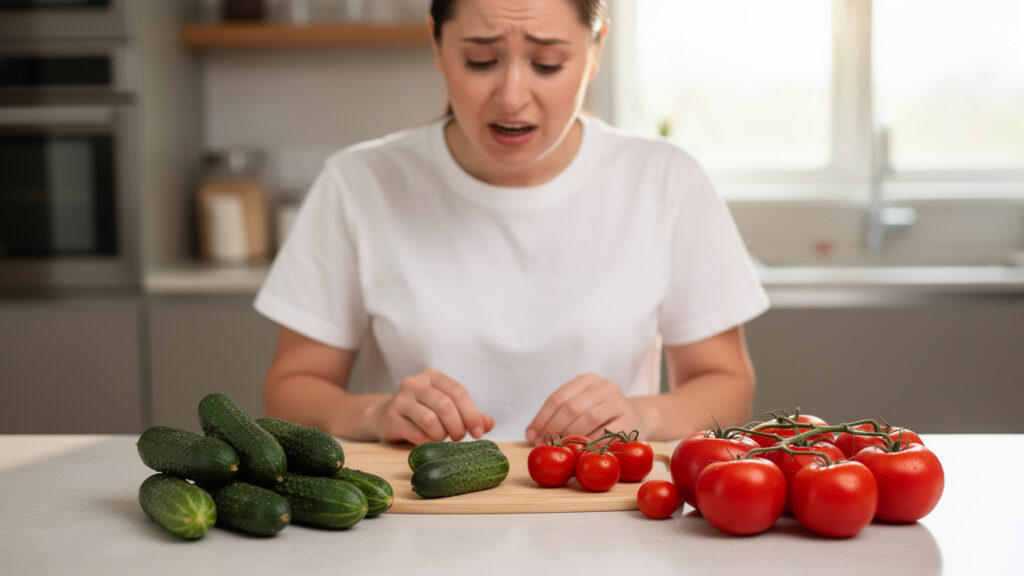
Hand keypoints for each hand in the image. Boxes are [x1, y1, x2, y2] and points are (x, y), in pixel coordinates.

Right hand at [372, 368, 493, 444]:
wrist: (385, 415)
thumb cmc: (422, 410)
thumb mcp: (446, 407)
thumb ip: (468, 414)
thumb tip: (489, 424)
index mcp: (433, 376)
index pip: (458, 392)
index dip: (471, 414)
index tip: (479, 432)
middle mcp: (415, 383)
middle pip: (445, 405)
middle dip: (457, 426)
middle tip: (459, 438)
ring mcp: (401, 399)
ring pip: (430, 419)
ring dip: (442, 435)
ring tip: (442, 438)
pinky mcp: (391, 417)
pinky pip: (415, 433)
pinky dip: (427, 442)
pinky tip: (429, 442)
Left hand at [525, 373, 642, 444]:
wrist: (638, 417)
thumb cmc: (602, 416)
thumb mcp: (582, 407)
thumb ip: (560, 415)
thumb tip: (532, 435)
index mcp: (587, 380)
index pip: (558, 397)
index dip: (541, 418)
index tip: (531, 436)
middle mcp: (604, 387)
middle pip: (572, 407)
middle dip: (554, 429)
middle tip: (544, 445)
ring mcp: (619, 402)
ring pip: (589, 418)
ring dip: (571, 437)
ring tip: (561, 449)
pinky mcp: (630, 420)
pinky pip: (606, 434)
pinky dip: (590, 444)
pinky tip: (580, 451)